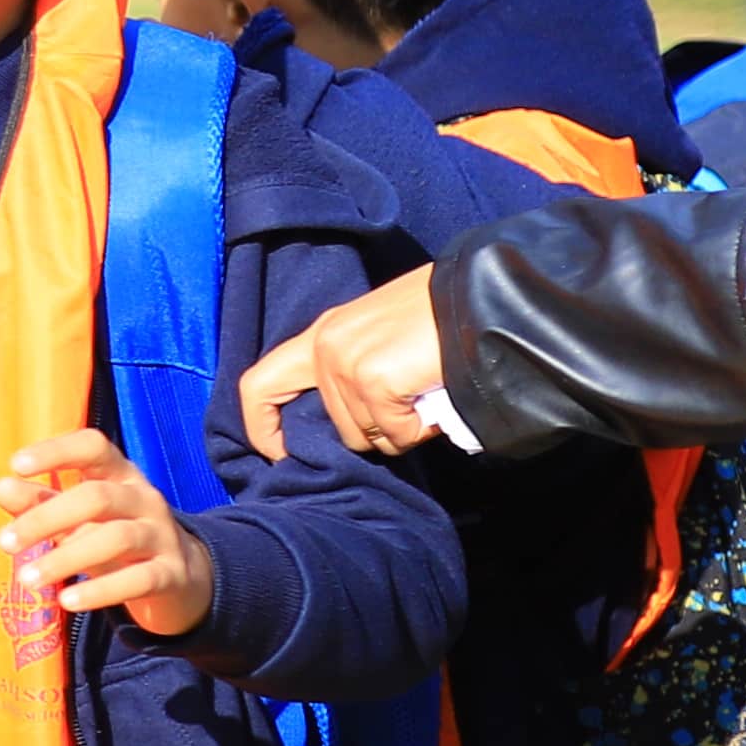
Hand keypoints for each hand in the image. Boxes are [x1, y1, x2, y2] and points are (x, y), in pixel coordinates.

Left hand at [0, 430, 218, 639]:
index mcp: (120, 475)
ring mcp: (162, 535)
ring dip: (66, 558)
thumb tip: (2, 487)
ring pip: (117, 539)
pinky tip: (66, 600)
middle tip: (4, 543)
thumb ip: (40, 503)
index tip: (17, 465)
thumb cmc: (113, 536)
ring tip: (26, 579)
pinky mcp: (171, 574)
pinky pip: (138, 580)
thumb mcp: (76, 518)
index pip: (93, 447)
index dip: (57, 451)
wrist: (179, 577)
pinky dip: (101, 591)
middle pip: (97, 497)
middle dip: (47, 518)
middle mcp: (144, 498)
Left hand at [239, 267, 447, 459]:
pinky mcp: (374, 379)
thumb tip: (352, 418)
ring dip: (403, 429)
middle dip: (378, 432)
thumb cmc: (441, 312)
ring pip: (367, 437)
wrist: (485, 292)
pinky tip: (437, 400)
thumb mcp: (380, 333)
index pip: (259, 385)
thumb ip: (354, 365)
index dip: (261, 427)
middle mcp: (325, 347)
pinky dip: (421, 429)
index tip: (281, 452)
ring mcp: (345, 364)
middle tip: (412, 411)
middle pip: (337, 428)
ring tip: (427, 396)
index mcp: (322, 334)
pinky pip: (396, 434)